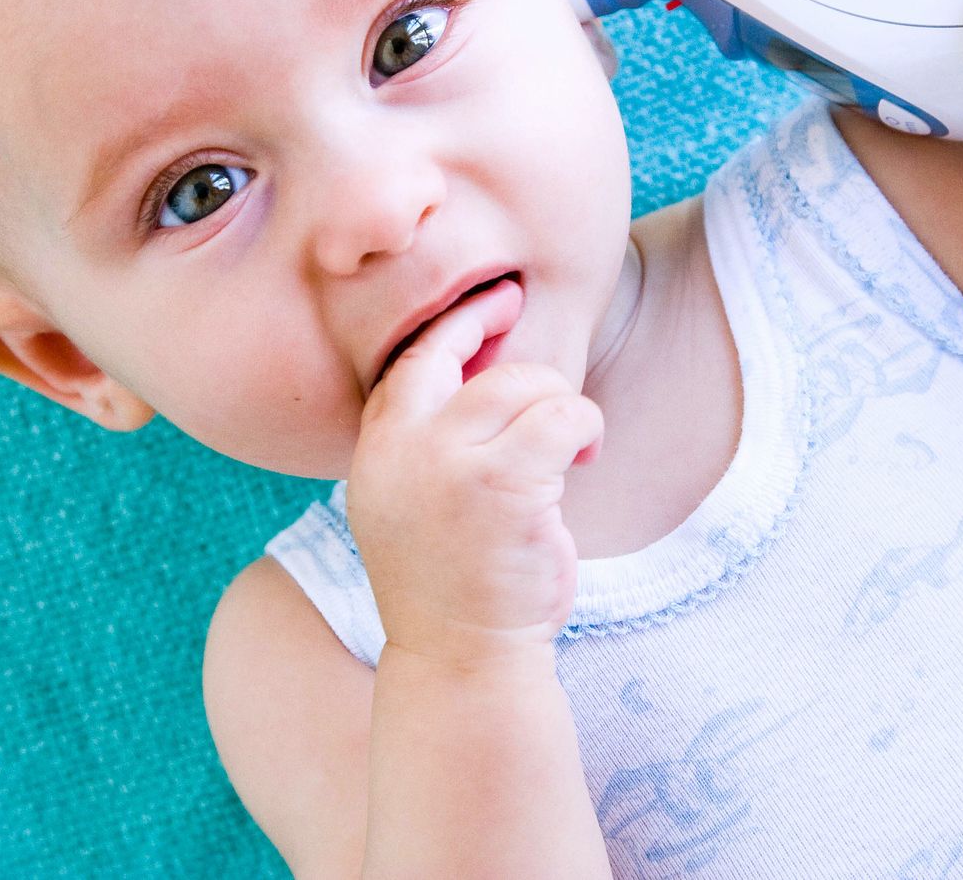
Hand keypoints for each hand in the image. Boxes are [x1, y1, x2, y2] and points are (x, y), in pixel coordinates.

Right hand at [346, 286, 603, 669]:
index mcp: (376, 452)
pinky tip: (586, 459)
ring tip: (572, 445)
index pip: (410, 360)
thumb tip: (484, 366)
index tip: (497, 303)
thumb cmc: (452, 583)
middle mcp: (401, 450)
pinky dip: (586, 427)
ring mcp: (449, 466)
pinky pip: (563, 417)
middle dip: (504, 336)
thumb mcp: (413, 502)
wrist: (463, 660)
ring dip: (559, 403)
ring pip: (522, 382)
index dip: (456, 325)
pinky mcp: (504, 486)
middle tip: (540, 348)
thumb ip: (427, 442)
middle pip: (461, 356)